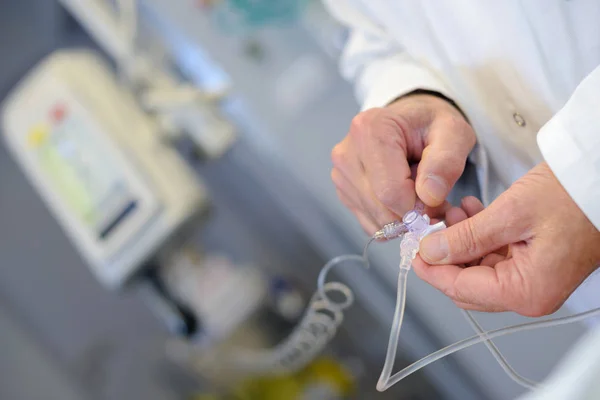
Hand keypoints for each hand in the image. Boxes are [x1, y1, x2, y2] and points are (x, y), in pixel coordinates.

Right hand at [331, 93, 475, 235]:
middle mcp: (347, 153)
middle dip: (412, 214)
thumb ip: (447, 162)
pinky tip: (401, 199)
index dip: (419, 205)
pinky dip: (391, 220)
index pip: (391, 191)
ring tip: (417, 193)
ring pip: (375, 219)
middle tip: (432, 200)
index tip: (437, 198)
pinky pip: (369, 222)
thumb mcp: (453, 132)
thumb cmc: (431, 125)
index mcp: (370, 131)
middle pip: (380, 208)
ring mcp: (341, 174)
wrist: (411, 122)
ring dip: (402, 217)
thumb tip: (430, 196)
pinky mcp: (342, 191)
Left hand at [413, 163, 599, 316]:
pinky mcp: (533, 263)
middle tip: (428, 231)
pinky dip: (477, 237)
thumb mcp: (509, 214)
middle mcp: (530, 292)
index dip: (432, 271)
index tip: (413, 252)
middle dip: (444, 256)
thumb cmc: (572, 197)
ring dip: (459, 242)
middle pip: (468, 285)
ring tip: (452, 213)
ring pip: (478, 269)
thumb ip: (466, 238)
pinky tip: (470, 214)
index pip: (462, 290)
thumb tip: (432, 252)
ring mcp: (532, 279)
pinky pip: (494, 256)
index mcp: (527, 291)